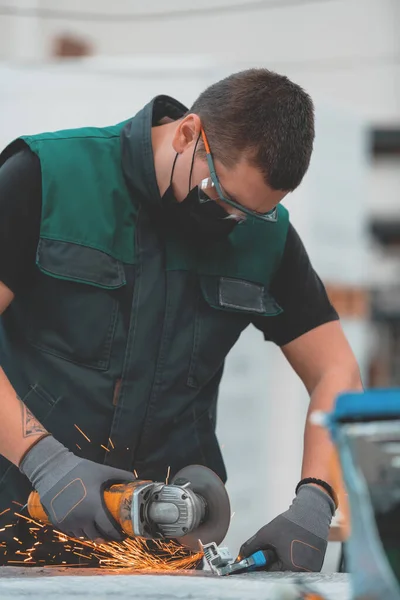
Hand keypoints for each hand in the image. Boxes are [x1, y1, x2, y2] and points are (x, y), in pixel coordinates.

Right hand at [20, 435, 135, 540]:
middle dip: (107, 537)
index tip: (124, 535)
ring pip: (84, 536)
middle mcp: (81, 518)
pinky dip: (80, 531)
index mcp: (94, 507)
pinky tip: (85, 525)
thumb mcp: (103, 471)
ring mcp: (68, 522)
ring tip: (100, 530)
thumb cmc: (80, 470)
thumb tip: (135, 479)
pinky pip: (72, 532)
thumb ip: (121, 476)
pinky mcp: (57, 522)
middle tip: (113, 534)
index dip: (118, 535)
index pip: (109, 529)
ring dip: (93, 534)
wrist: (52, 469)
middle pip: (97, 537)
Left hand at [239, 485, 334, 571]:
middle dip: (270, 561)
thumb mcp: (266, 534)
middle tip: (268, 548)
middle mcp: (304, 572)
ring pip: (288, 567)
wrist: (311, 513)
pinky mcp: (315, 563)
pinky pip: (298, 564)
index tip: (251, 561)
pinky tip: (290, 544)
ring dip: (281, 558)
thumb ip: (251, 546)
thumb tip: (241, 555)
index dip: (258, 565)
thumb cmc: (291, 523)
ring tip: (282, 543)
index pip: (269, 573)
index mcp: (292, 568)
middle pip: (279, 571)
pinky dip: (291, 556)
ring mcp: (311, 569)